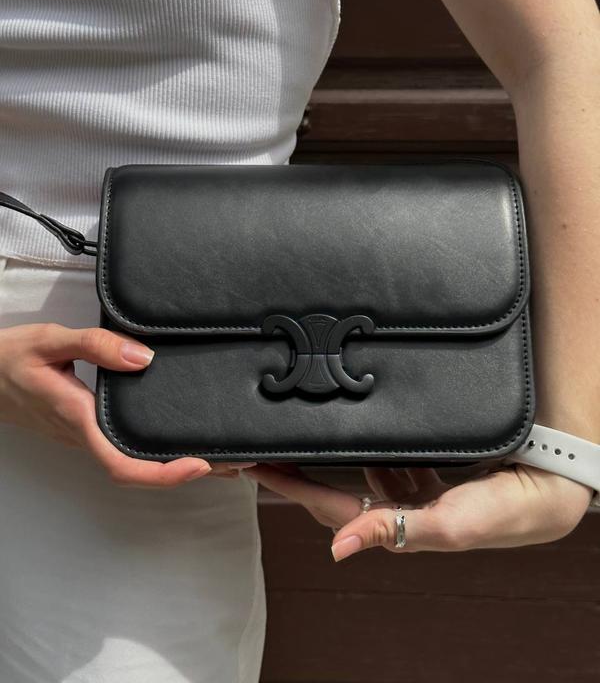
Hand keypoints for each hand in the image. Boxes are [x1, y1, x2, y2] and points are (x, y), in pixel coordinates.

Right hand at [0, 323, 250, 487]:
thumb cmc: (9, 359)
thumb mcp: (50, 340)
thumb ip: (95, 344)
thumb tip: (142, 357)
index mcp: (77, 420)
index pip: (122, 465)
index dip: (164, 474)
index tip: (200, 465)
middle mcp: (83, 436)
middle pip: (137, 471)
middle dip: (184, 473)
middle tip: (231, 463)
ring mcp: (83, 437)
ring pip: (132, 463)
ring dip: (173, 465)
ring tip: (217, 454)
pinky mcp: (84, 429)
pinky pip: (123, 449)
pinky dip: (155, 451)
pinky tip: (175, 438)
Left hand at [245, 461, 593, 559]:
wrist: (543, 488)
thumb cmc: (500, 513)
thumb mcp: (447, 525)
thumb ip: (393, 531)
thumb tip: (338, 548)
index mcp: (392, 522)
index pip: (325, 503)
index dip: (286, 484)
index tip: (250, 464)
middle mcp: (394, 505)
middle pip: (332, 485)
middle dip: (296, 466)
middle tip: (264, 442)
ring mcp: (410, 487)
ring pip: (357, 467)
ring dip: (328, 451)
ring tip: (300, 428)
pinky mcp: (427, 470)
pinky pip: (387, 453)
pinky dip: (370, 440)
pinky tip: (357, 422)